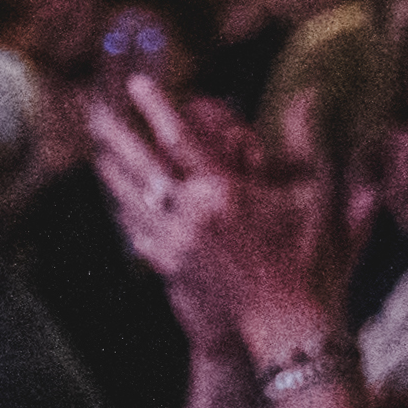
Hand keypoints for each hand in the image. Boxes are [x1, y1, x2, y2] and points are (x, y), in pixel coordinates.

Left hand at [97, 76, 341, 364]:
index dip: (157, 109)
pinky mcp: (170, 268)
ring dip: (113, 172)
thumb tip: (308, 93)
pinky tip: (117, 203)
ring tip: (97, 151)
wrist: (285, 325)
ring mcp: (174, 244)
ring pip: (131, 200)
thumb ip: (304, 142)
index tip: (137, 83)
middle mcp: (190, 216)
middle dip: (116, 135)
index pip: (180, 140)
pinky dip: (125, 212)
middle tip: (93, 110)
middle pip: (140, 166)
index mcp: (223, 193)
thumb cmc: (308, 258)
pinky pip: (137, 234)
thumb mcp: (313, 196)